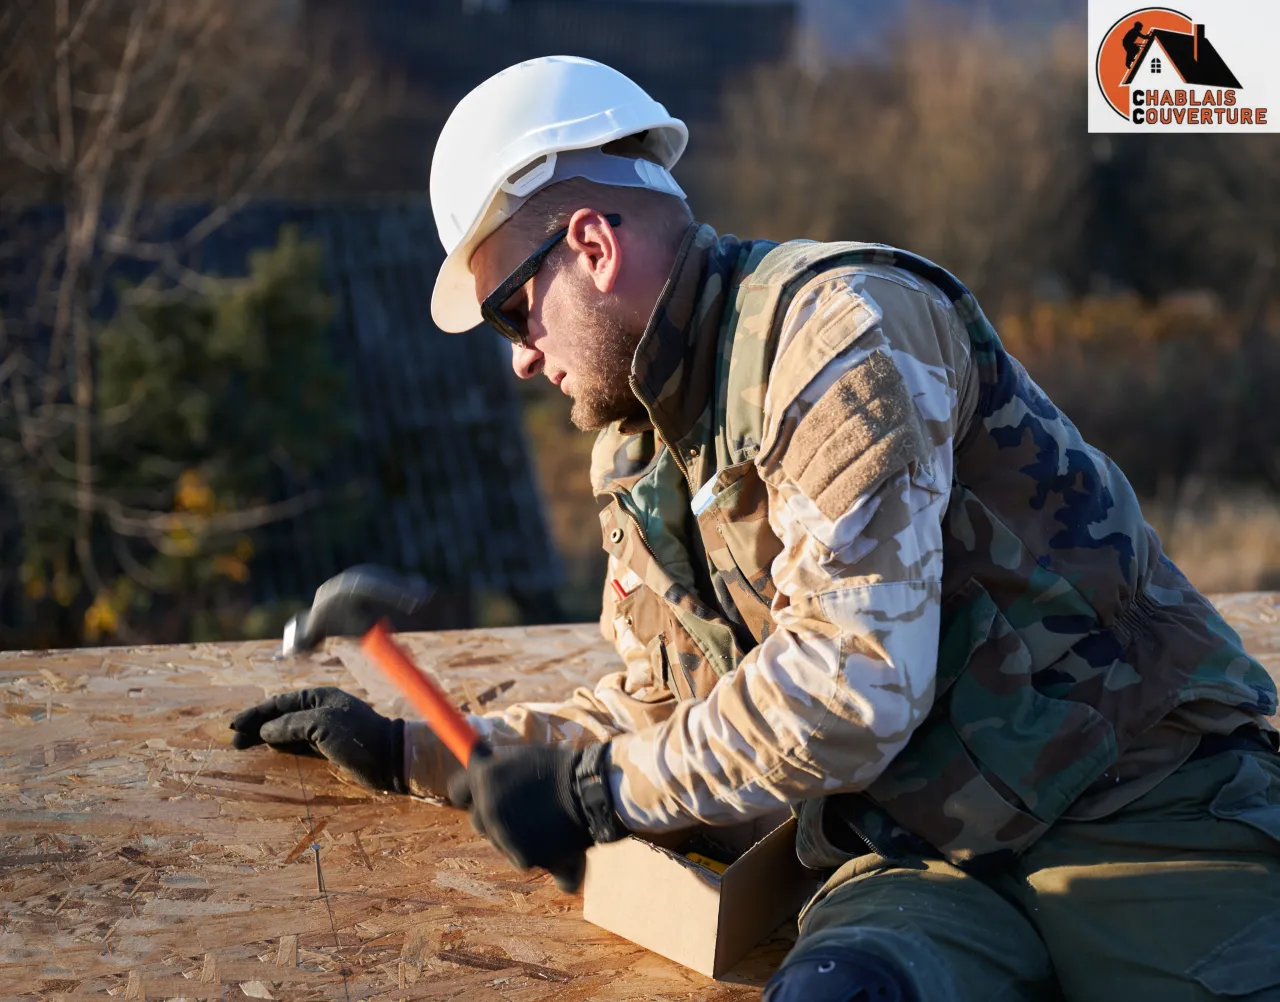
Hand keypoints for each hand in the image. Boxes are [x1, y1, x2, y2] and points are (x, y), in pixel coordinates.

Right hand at [229, 687, 405, 793]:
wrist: (390, 759)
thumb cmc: (358, 737)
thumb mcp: (322, 726)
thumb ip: (291, 725)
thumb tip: (265, 730)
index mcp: (319, 697)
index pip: (279, 703)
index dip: (255, 714)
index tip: (234, 726)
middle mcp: (320, 710)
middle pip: (281, 716)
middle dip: (256, 727)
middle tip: (234, 742)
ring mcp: (325, 728)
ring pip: (288, 730)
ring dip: (267, 737)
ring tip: (245, 746)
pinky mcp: (330, 746)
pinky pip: (299, 743)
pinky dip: (283, 746)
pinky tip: (272, 750)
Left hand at [448, 742, 626, 891]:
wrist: (592, 791)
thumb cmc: (561, 769)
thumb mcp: (522, 757)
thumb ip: (496, 767)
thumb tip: (476, 759)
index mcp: (484, 778)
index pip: (457, 790)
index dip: (469, 792)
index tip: (480, 793)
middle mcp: (488, 809)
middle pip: (479, 821)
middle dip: (497, 816)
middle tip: (526, 806)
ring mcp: (503, 836)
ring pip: (503, 842)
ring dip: (521, 836)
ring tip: (550, 820)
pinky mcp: (523, 858)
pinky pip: (525, 859)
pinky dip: (542, 856)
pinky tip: (560, 841)